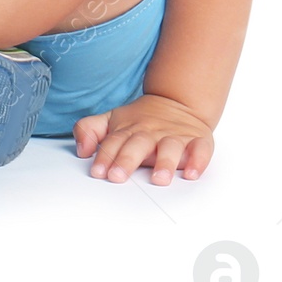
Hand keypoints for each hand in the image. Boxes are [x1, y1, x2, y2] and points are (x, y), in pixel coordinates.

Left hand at [73, 93, 213, 184]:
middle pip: (138, 145)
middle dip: (127, 160)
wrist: (178, 102)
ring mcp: (175, 136)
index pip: (114, 142)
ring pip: (170, 148)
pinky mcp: (198, 141)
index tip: (97, 171)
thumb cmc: (141, 119)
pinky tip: (192, 173)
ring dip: (165, 163)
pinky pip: (200, 150)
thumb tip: (81, 149)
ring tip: (159, 179)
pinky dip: (198, 161)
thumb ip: (89, 129)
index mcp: (129, 129)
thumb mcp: (111, 119)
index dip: (104, 156)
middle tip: (118, 177)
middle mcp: (151, 133)